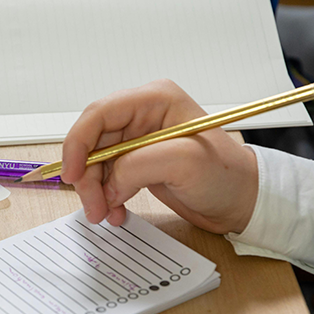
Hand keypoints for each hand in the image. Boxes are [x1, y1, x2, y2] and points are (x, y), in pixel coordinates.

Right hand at [60, 79, 258, 233]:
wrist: (242, 202)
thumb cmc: (227, 176)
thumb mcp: (186, 163)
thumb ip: (138, 165)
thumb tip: (108, 182)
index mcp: (154, 100)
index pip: (100, 113)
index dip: (78, 143)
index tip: (72, 174)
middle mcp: (143, 115)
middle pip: (92, 140)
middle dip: (86, 175)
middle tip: (93, 206)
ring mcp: (138, 139)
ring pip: (95, 162)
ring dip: (95, 190)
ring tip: (106, 214)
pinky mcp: (136, 161)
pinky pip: (106, 176)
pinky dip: (105, 196)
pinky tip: (116, 211)